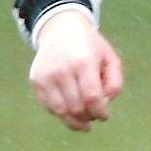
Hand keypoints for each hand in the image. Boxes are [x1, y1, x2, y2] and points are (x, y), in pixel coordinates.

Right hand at [28, 10, 122, 131]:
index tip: (104, 116)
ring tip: (84, 120)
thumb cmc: (91, 47)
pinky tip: (70, 111)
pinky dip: (61, 114)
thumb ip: (115, 83)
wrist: (60, 30)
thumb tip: (105, 104)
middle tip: (94, 116)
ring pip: (60, 111)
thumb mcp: (111, 59)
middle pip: (77, 107)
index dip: (100, 112)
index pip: (92, 97)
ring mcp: (46, 76)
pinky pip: (48, 106)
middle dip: (89, 117)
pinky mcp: (36, 81)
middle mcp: (62, 70)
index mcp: (83, 62)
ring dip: (74, 121)